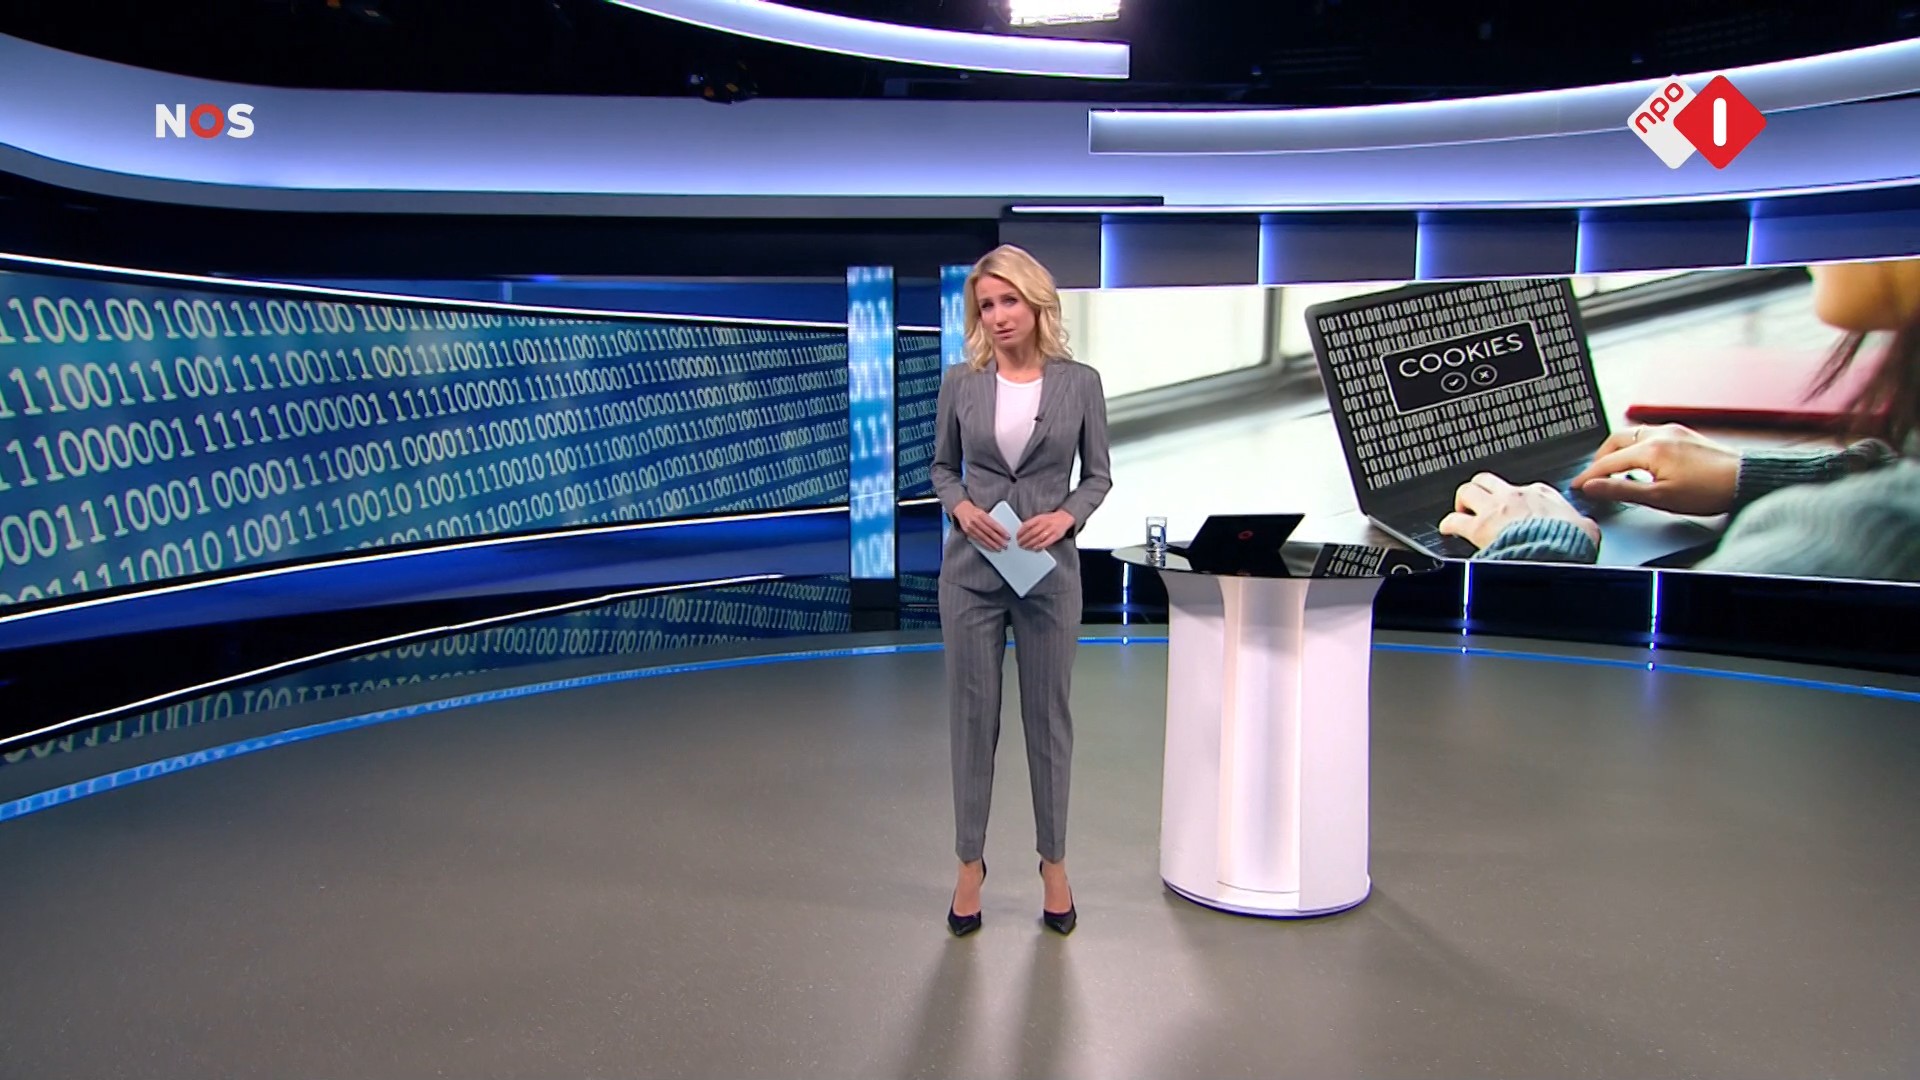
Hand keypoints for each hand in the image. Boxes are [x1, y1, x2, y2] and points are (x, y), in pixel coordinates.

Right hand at [954, 502, 1009, 551]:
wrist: (961, 509)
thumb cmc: (975, 511)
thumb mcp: (983, 512)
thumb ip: (990, 520)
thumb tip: (1001, 530)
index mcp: (981, 514)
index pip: (992, 524)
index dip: (1000, 531)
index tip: (1007, 536)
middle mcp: (975, 521)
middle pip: (988, 532)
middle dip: (998, 539)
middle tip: (1005, 545)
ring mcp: (971, 528)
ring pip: (983, 538)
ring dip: (992, 544)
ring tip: (999, 548)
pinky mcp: (968, 533)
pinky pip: (978, 541)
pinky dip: (985, 545)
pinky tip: (991, 548)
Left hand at [1016, 510, 1074, 550]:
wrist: (1064, 518)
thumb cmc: (1050, 519)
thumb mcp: (1040, 517)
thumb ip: (1032, 523)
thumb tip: (1021, 530)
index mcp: (1039, 518)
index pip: (1027, 525)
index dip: (1021, 532)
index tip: (1017, 536)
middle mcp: (1045, 523)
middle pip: (1032, 533)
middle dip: (1024, 539)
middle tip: (1019, 543)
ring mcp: (1050, 530)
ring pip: (1038, 538)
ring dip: (1030, 544)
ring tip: (1025, 547)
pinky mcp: (1055, 536)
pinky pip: (1046, 543)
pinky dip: (1039, 546)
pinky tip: (1034, 548)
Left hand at [1439, 473, 1599, 550]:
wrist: (1555, 554)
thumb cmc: (1570, 543)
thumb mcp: (1586, 529)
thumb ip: (1582, 523)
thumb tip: (1587, 528)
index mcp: (1541, 494)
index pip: (1523, 488)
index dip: (1515, 497)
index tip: (1513, 507)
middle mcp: (1514, 496)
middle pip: (1487, 480)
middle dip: (1480, 489)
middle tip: (1477, 502)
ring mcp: (1494, 510)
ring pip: (1467, 490)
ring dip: (1462, 501)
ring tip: (1462, 511)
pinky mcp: (1479, 527)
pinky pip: (1454, 520)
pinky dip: (1448, 524)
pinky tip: (1447, 529)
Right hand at [1568, 423, 1740, 515]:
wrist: (1745, 479)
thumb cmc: (1709, 490)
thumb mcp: (1660, 498)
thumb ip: (1621, 490)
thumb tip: (1593, 487)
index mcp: (1650, 449)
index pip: (1607, 461)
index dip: (1588, 476)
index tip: (1577, 486)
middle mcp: (1659, 433)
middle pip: (1615, 440)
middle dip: (1600, 458)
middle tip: (1595, 477)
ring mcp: (1673, 431)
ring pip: (1632, 434)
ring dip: (1618, 451)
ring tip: (1616, 470)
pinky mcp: (1683, 434)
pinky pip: (1649, 434)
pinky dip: (1636, 447)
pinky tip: (1642, 463)